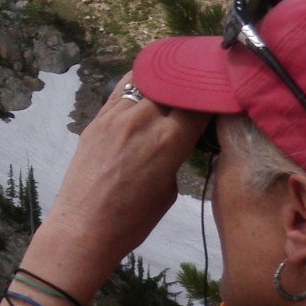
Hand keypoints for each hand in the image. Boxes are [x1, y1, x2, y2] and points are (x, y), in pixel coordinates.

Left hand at [15, 77, 210, 305]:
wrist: (85, 227)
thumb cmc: (133, 219)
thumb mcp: (170, 188)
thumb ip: (179, 154)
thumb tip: (183, 137)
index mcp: (170, 140)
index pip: (201, 102)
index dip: (213, 98)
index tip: (220, 98)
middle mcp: (144, 120)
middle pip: (177, 85)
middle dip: (192, 86)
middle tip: (201, 88)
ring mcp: (117, 115)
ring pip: (149, 79)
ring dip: (166, 80)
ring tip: (177, 83)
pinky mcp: (98, 118)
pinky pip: (123, 87)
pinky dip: (141, 82)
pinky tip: (150, 83)